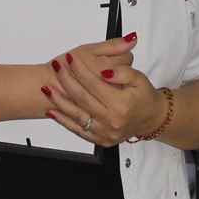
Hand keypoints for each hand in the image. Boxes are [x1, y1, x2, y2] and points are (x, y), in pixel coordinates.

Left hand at [41, 35, 157, 145]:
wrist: (151, 119)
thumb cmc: (144, 98)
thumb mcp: (139, 79)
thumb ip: (123, 72)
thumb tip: (105, 72)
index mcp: (121, 104)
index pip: (94, 83)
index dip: (81, 70)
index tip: (71, 58)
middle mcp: (112, 120)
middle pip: (82, 98)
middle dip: (66, 80)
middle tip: (56, 66)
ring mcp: (104, 132)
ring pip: (76, 115)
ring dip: (59, 101)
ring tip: (47, 88)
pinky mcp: (99, 140)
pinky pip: (77, 130)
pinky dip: (63, 120)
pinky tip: (52, 110)